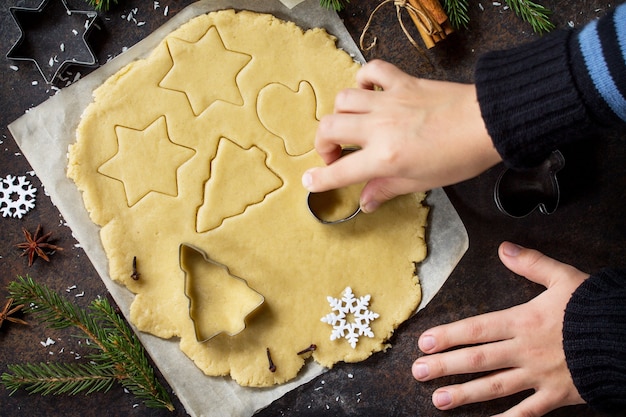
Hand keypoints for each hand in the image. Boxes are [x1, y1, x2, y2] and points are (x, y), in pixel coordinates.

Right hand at [302, 59, 500, 212]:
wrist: (488, 124)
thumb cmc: (459, 157)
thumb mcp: (422, 181)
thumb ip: (387, 189)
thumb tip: (366, 202)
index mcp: (385, 157)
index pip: (341, 171)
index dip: (320, 180)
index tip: (310, 182)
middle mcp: (380, 128)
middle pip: (329, 128)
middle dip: (323, 144)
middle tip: (337, 154)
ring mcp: (389, 101)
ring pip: (343, 99)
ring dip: (340, 114)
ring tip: (352, 126)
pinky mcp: (401, 82)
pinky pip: (371, 70)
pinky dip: (363, 79)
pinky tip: (368, 92)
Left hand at [413, 242, 587, 415]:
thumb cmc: (594, 307)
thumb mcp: (564, 277)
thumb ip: (531, 264)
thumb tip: (504, 249)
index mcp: (523, 321)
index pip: (477, 329)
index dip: (448, 336)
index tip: (425, 342)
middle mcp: (525, 350)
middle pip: (478, 360)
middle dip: (445, 366)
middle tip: (419, 371)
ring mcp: (539, 375)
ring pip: (495, 387)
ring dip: (465, 394)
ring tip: (438, 400)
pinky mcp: (556, 396)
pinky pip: (527, 412)